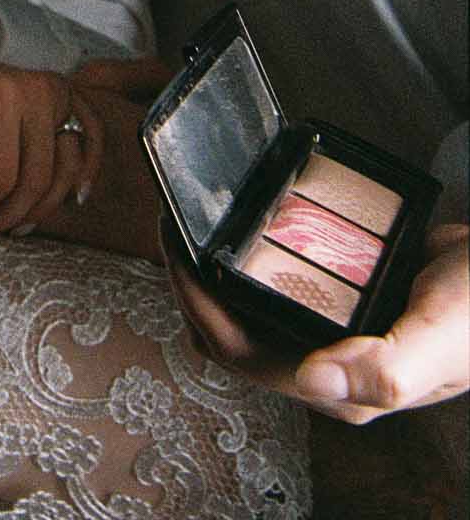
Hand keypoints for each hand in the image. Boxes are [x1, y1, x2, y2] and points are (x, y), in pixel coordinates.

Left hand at [0, 58, 103, 234]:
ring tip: (9, 224)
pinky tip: (70, 200)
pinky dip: (85, 174)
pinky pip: (92, 145)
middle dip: (6, 216)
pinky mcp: (74, 101)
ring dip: (40, 208)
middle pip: (36, 178)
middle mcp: (38, 88)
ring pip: (66, 171)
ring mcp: (61, 93)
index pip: (1, 172)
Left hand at [162, 217, 469, 421]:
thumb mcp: (439, 336)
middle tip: (174, 229)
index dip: (197, 306)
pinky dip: (253, 264)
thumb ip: (385, 365)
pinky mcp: (343, 310)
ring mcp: (335, 340)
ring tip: (199, 226)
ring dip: (216, 276)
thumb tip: (316, 380)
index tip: (176, 251)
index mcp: (342, 388)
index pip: (240, 355)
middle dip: (193, 289)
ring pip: (251, 315)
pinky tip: (247, 230)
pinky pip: (280, 292)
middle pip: (233, 337)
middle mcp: (330, 370)